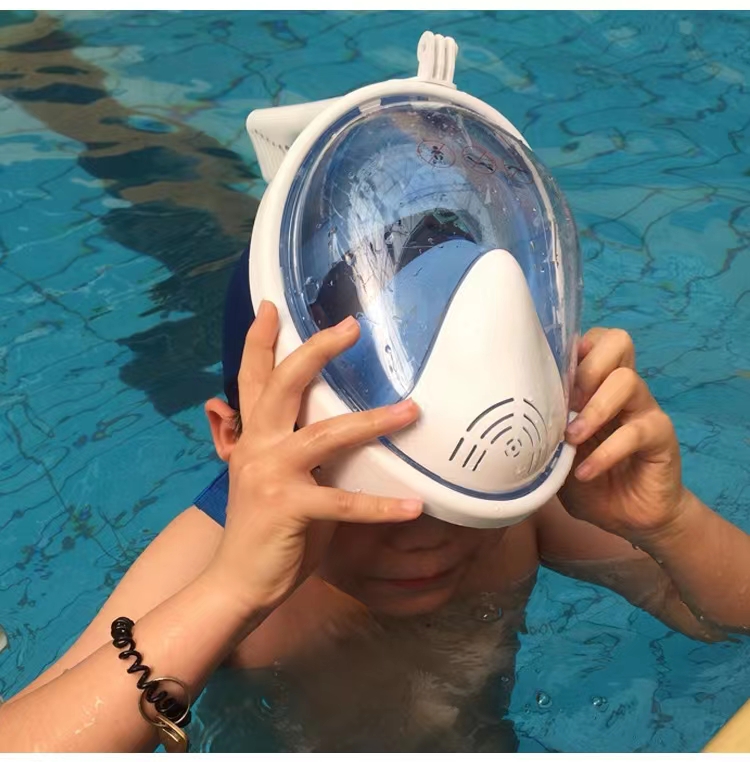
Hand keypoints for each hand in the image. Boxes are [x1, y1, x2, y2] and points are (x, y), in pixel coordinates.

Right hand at [205, 301, 421, 615]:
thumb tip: (345, 426)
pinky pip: (343, 503)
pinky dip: (381, 506)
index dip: (259, 340)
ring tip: (412, 410)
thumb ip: (300, 448)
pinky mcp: (287, 508)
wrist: (236, 582)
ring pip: (327, 434)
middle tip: (352, 326)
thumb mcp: (275, 477)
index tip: (272, 306)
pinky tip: (414, 506)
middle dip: (318, 350)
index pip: (252, 377)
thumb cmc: (266, 528)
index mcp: (253, 435)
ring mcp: (270, 474)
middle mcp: (257, 445)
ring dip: (374, 421)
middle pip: (286, 383)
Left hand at [559, 328, 685, 541]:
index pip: (597, 339)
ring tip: (572, 439)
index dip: (576, 346)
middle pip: (618, 342)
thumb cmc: (589, 480)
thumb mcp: (556, 454)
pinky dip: (605, 452)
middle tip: (566, 403)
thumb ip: (543, 431)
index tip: (551, 373)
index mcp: (598, 386)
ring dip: (593, 409)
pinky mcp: (661, 437)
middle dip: (586, 367)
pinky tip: (585, 472)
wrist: (630, 517)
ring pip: (627, 381)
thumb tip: (511, 417)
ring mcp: (645, 410)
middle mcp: (624, 390)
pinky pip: (636, 431)